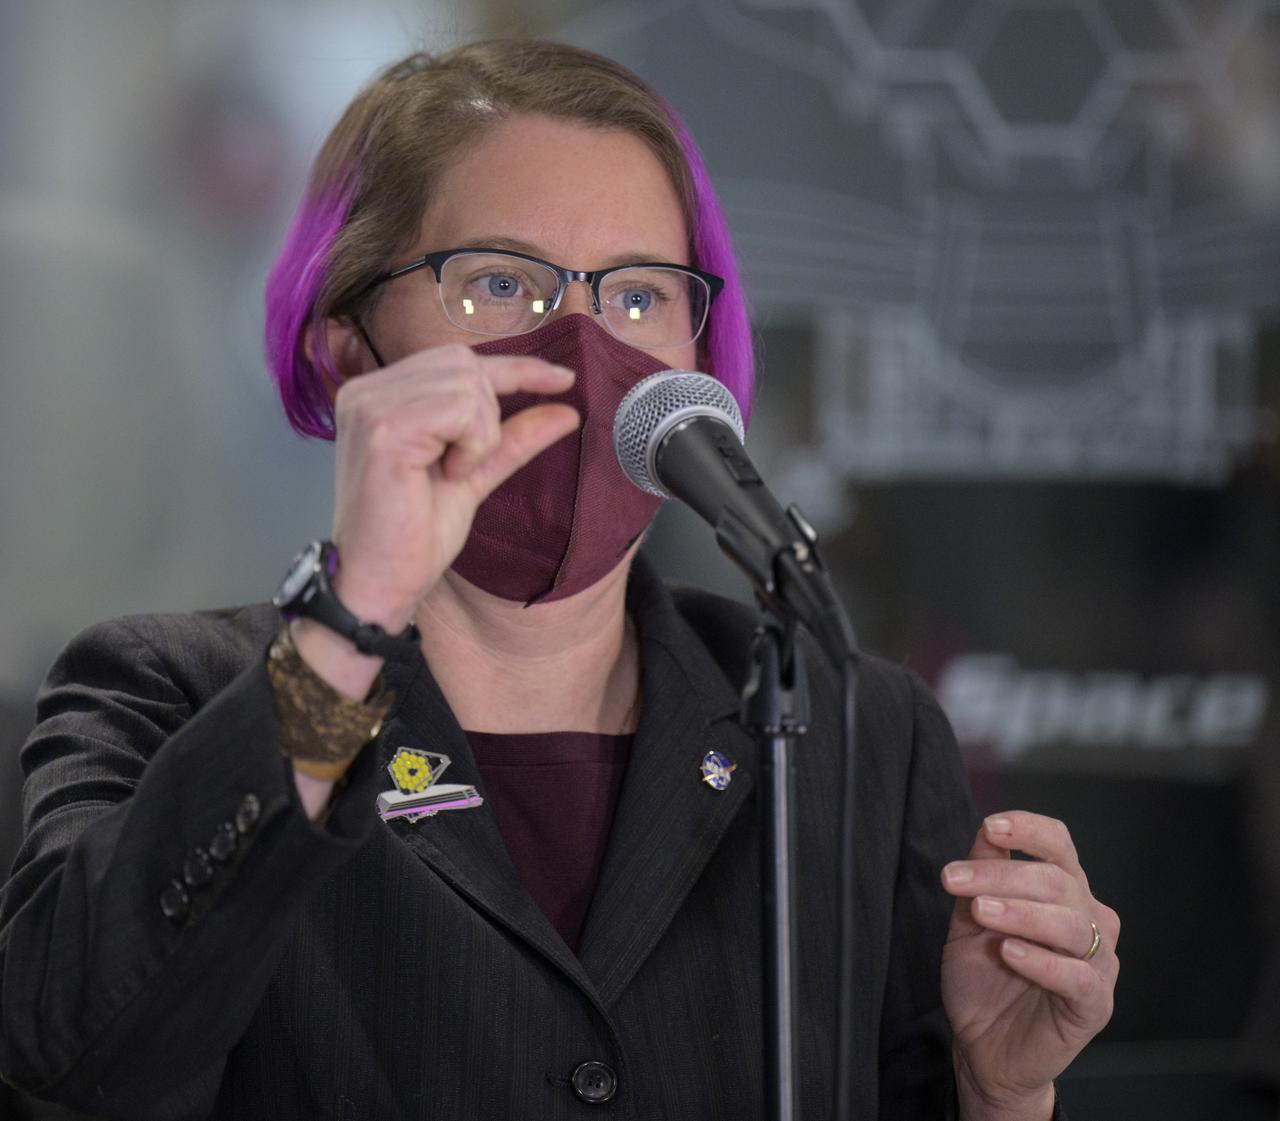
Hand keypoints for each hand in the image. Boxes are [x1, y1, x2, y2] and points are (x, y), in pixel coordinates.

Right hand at [329, 342, 579, 628]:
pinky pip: (460, 409)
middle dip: (488, 415)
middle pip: (466, 364)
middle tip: (465, 464)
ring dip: (480, 434)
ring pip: (468, 383)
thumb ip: (513, 438)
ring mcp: (371, 405)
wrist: (382, 582)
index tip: (564, 379)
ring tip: (451, 473)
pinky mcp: (384, 428)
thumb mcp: (475, 474)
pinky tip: (448, 474)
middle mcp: (368, 389)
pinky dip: (471, 443)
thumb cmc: (414, 535)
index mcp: (380, 394)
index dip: (517, 367)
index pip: (459, 359)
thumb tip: (567, 409)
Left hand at [940, 811, 1119, 1119]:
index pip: (1059, 845)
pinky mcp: (1095, 1004)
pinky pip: (1078, 977)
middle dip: (1003, 876)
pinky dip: (1043, 961)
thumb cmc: (984, 977)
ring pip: (1072, 925)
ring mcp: (1098, 962)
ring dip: (1021, 913)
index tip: (991, 827)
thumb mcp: (970, 918)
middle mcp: (1089, 918)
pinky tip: (1010, 952)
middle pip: (1058, 881)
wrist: (984, 1045)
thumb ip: (983, 874)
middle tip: (954, 880)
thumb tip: (987, 830)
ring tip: (980, 912)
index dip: (1029, 831)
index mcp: (1063, 890)